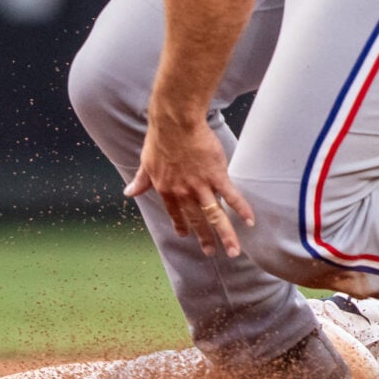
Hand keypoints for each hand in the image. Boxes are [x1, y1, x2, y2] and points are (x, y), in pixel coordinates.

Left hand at [124, 112, 255, 257]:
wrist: (175, 125)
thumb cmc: (160, 139)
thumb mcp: (146, 163)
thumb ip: (141, 180)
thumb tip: (129, 192)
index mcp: (166, 190)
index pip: (175, 212)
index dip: (180, 224)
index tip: (184, 235)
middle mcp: (184, 193)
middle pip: (197, 220)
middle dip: (205, 239)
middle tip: (211, 253)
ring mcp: (201, 186)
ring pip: (215, 216)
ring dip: (225, 235)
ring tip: (233, 251)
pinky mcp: (217, 176)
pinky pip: (232, 196)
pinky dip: (241, 209)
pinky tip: (250, 221)